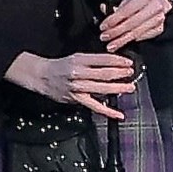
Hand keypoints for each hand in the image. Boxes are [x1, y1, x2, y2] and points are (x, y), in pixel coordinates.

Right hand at [9, 50, 134, 120]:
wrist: (41, 76)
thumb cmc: (60, 67)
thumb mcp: (76, 58)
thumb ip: (92, 62)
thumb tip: (113, 65)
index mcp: (80, 60)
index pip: (103, 59)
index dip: (118, 61)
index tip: (128, 63)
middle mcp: (78, 73)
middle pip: (104, 73)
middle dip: (120, 74)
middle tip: (132, 73)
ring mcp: (77, 87)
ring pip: (101, 88)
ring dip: (118, 88)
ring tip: (130, 87)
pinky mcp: (76, 99)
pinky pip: (95, 106)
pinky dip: (108, 111)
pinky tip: (119, 114)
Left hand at [100, 0, 172, 50]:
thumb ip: (118, 4)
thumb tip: (104, 10)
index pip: (127, 11)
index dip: (114, 20)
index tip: (103, 26)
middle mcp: (155, 8)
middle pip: (132, 24)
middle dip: (116, 32)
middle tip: (104, 37)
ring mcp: (159, 19)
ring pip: (137, 33)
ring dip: (122, 40)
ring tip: (111, 45)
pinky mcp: (160, 28)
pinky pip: (144, 36)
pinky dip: (133, 40)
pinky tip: (124, 42)